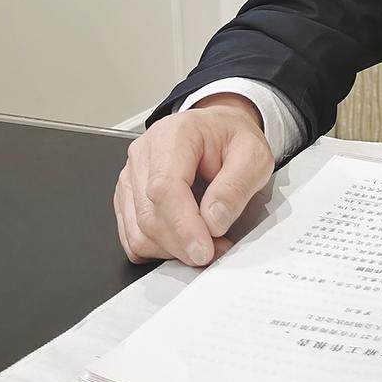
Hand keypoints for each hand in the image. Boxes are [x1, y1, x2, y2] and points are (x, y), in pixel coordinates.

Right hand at [113, 95, 273, 265]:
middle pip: (149, 215)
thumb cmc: (232, 140)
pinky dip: (158, 250)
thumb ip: (236, 187)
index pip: (165, 188)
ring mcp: (131, 176)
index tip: (204, 250)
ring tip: (205, 242)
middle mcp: (144, 154)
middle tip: (216, 249)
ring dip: (172, 250)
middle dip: (183, 244)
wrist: (219, 131)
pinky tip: (183, 242)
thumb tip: (214, 221)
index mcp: (174, 135)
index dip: (183, 226)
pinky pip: (132, 237)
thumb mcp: (254, 156)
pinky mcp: (127, 198)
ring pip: (138, 231)